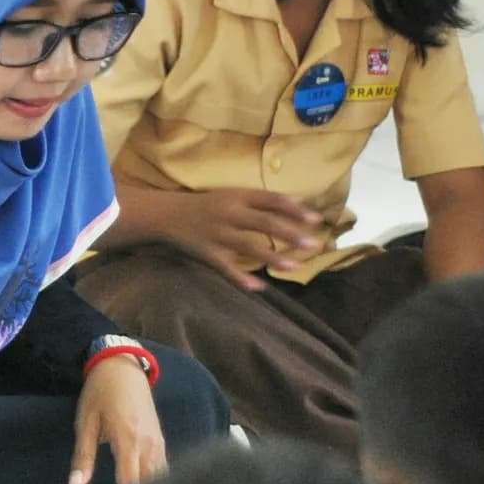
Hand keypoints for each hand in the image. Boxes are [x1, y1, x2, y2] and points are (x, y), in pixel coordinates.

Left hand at [72, 358, 166, 483]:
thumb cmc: (100, 394)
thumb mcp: (85, 423)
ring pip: (161, 478)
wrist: (122, 367)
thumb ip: (83, 456)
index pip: (130, 482)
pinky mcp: (161, 440)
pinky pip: (164, 468)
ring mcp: (158, 442)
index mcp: (128, 440)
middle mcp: (148, 444)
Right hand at [165, 190, 322, 290]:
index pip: (271, 200)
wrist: (167, 214)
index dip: (295, 209)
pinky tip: (258, 288)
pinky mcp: (207, 252)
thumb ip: (263, 199)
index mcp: (238, 196)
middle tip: (313, 244)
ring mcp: (217, 234)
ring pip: (248, 246)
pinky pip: (226, 268)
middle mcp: (229, 213)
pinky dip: (241, 278)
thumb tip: (299, 200)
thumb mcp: (234, 195)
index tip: (316, 220)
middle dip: (289, 234)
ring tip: (294, 267)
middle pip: (263, 222)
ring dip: (272, 257)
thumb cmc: (207, 205)